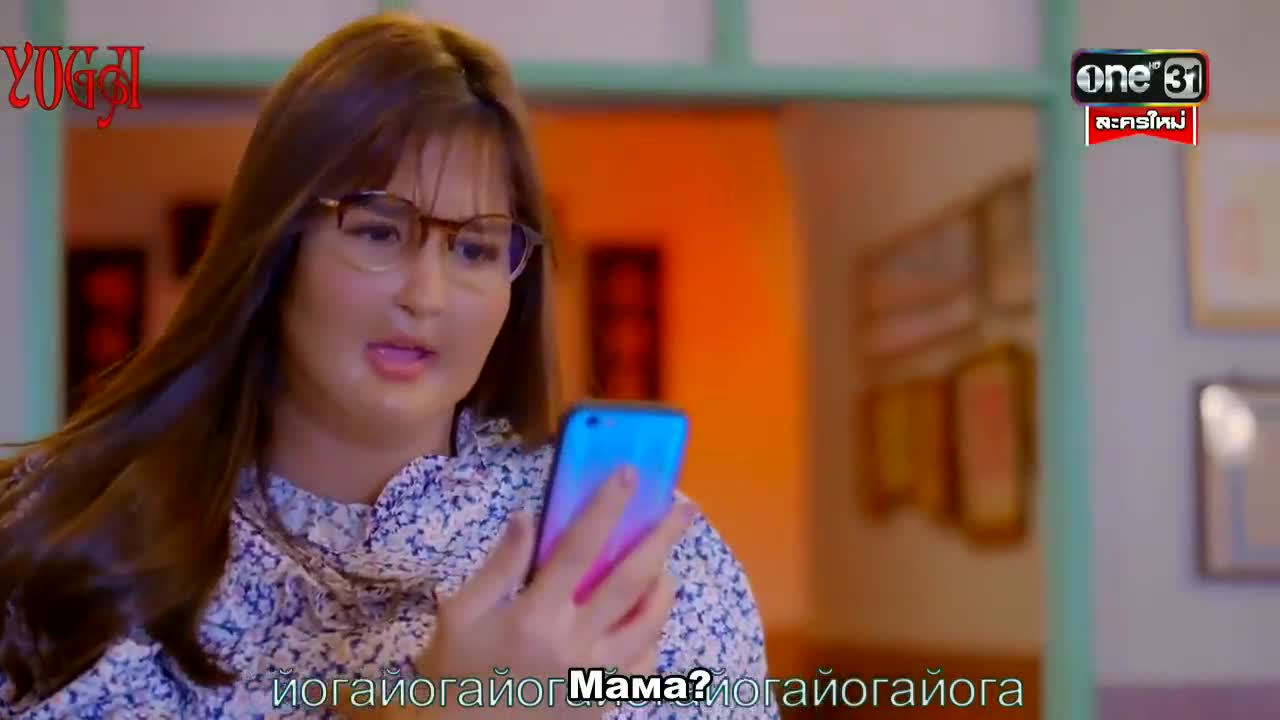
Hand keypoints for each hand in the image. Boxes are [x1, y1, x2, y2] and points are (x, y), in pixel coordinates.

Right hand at [415, 468, 692, 717]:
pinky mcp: (605, 703)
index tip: (629, 474)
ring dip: (665, 586)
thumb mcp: (460, 617)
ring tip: (668, 563)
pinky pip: (645, 665)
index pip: (579, 548)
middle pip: (632, 581)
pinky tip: (648, 621)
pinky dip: (653, 636)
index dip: (607, 507)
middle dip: (662, 538)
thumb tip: (526, 517)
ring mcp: (596, 678)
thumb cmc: (456, 679)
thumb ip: (498, 567)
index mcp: (535, 617)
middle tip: (686, 508)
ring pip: (650, 624)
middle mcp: (574, 644)